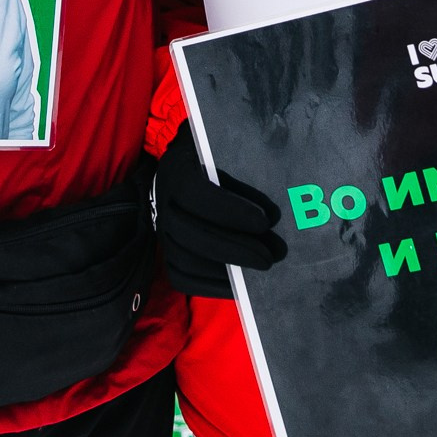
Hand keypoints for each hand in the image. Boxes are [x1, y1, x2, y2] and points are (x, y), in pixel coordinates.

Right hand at [154, 131, 286, 297]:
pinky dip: (211, 285)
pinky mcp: (167, 250)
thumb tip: (274, 218)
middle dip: (235, 248)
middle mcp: (163, 201)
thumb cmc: (217, 156)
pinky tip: (241, 283)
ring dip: (227, 269)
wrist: (188, 163)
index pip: (195, 193)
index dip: (230, 210)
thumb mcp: (230, 151)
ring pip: (183, 259)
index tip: (266, 221)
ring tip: (265, 265)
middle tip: (274, 254)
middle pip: (190, 233)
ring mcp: (162, 228)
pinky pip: (181, 276)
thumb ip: (249, 174)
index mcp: (177, 168)